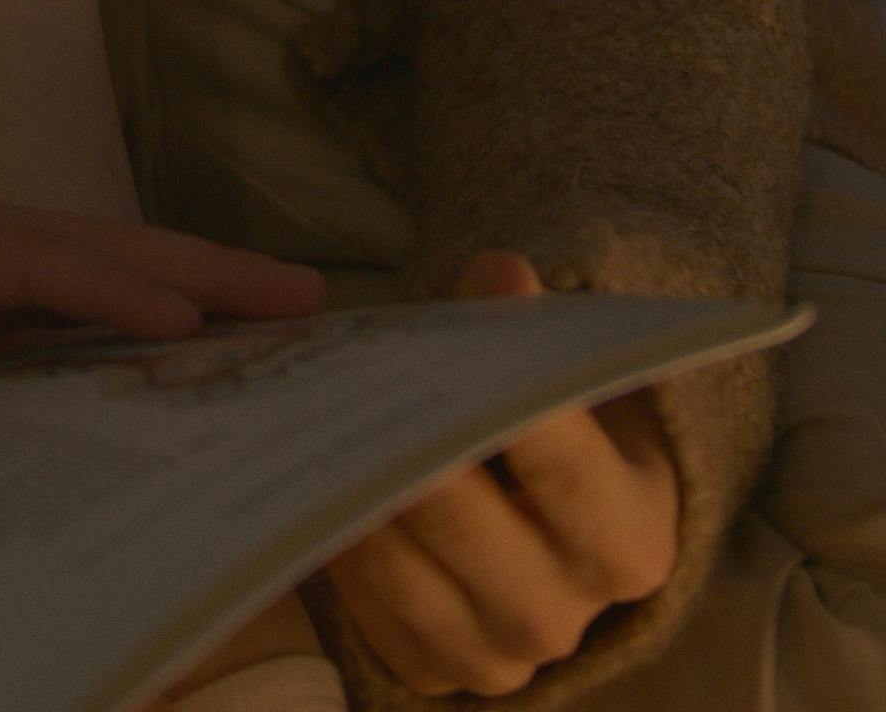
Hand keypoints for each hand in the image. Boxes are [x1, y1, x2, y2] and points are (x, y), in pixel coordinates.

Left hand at [0, 65, 322, 417]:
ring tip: (291, 313)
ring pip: (109, 262)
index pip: (39, 269)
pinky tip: (191, 343)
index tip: (187, 328)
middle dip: (209, 273)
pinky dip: (147, 302)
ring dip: (199, 283)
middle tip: (312, 297)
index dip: (112, 298)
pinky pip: (79, 290)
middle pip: (111, 249)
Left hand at [324, 253, 680, 696]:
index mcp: (628, 538)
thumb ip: (533, 326)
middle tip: (347, 386)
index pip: (564, 470)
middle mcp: (565, 614)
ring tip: (316, 423)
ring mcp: (497, 655)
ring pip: (406, 574)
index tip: (449, 350)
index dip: (507, 406)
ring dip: (354, 496)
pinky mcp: (433, 670)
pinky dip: (338, 544)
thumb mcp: (572, 380)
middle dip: (403, 452)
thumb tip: (500, 275)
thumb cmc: (564, 435)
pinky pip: (370, 611)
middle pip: (468, 528)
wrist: (556, 537)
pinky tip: (316, 479)